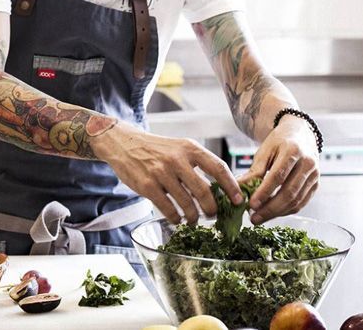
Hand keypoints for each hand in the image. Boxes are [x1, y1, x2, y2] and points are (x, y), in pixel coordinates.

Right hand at [93, 122, 241, 224]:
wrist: (124, 143)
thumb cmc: (157, 149)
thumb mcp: (180, 147)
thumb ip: (198, 163)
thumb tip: (221, 188)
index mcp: (189, 148)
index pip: (218, 167)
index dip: (231, 186)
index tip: (238, 200)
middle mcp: (177, 159)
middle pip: (204, 190)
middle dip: (212, 208)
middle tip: (213, 215)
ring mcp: (161, 172)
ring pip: (186, 203)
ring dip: (193, 216)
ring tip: (193, 219)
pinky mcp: (147, 185)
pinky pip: (168, 209)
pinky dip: (175, 218)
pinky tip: (177, 219)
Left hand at [244, 116, 319, 223]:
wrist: (300, 136)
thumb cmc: (280, 142)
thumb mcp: (265, 150)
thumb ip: (255, 170)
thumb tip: (239, 188)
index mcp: (293, 150)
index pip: (278, 176)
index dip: (265, 192)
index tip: (251, 204)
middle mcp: (308, 164)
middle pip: (289, 192)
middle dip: (270, 208)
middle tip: (254, 217)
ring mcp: (314, 176)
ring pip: (296, 201)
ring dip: (277, 213)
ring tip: (259, 217)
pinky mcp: (316, 185)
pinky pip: (301, 203)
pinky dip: (286, 211)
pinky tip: (272, 213)